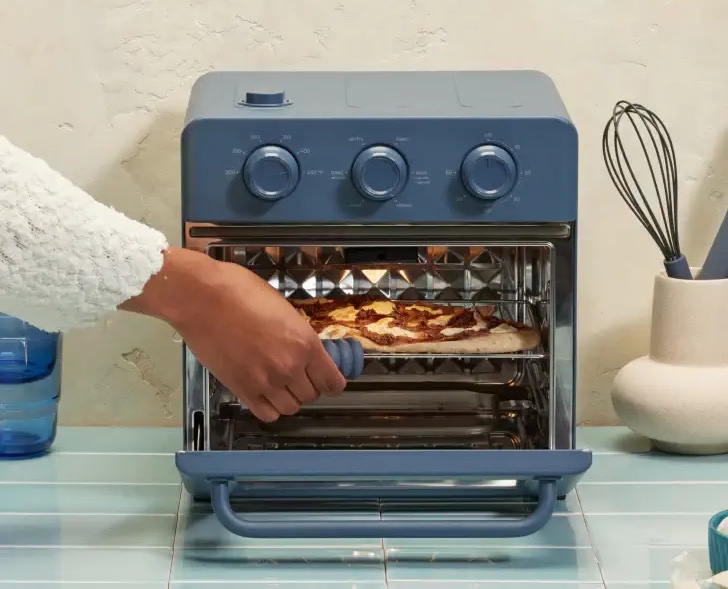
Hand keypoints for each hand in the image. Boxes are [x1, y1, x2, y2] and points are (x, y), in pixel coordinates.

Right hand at [120, 247, 346, 421]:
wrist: (202, 298)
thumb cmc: (240, 291)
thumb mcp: (283, 308)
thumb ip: (297, 334)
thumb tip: (304, 348)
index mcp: (305, 343)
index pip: (332, 381)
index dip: (332, 383)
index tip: (327, 381)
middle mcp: (290, 367)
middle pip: (311, 395)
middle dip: (308, 387)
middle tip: (298, 376)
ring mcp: (265, 382)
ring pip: (290, 408)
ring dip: (288, 398)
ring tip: (279, 384)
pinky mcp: (241, 389)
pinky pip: (265, 414)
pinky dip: (269, 408)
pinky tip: (264, 393)